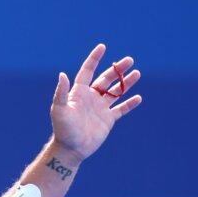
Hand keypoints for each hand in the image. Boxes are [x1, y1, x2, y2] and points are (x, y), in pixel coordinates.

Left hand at [50, 43, 142, 161]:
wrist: (71, 149)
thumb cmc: (63, 129)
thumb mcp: (59, 109)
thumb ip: (61, 92)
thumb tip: (62, 74)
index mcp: (79, 93)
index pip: (87, 71)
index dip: (94, 59)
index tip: (102, 46)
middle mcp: (90, 98)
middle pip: (106, 79)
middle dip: (117, 69)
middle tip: (130, 60)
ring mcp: (100, 108)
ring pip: (116, 92)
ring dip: (126, 83)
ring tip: (137, 73)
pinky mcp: (107, 120)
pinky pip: (121, 109)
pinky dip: (129, 103)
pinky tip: (138, 98)